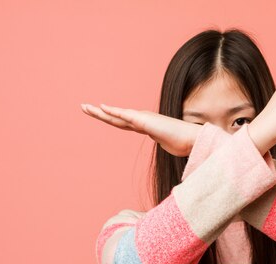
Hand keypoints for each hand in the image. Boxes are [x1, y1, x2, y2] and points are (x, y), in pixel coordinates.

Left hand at [80, 103, 200, 156]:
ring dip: (100, 112)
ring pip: (116, 115)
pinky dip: (113, 111)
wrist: (191, 139)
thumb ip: (164, 142)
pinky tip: (102, 107)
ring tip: (85, 107)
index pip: (123, 122)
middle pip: (115, 117)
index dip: (110, 118)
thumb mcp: (168, 144)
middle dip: (99, 113)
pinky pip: (125, 115)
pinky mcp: (145, 121)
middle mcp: (142, 120)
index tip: (99, 113)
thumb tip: (166, 144)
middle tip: (84, 107)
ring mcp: (143, 119)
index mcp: (145, 125)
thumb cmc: (183, 143)